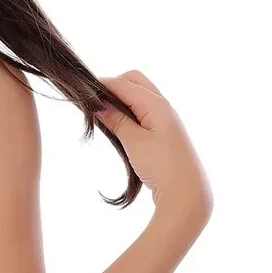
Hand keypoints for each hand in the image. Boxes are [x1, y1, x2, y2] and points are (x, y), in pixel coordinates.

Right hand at [97, 71, 211, 227]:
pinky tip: (120, 126)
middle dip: (114, 87)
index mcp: (157, 104)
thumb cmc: (162, 167)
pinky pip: (144, 110)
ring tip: (105, 116)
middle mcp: (164, 105)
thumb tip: (100, 106)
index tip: (84, 94)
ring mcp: (166, 117)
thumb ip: (117, 121)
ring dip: (121, 100)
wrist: (186, 191)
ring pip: (139, 95)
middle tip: (96, 105)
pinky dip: (130, 111)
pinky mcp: (165, 130)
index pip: (124, 83)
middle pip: (134, 80)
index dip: (103, 86)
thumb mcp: (134, 142)